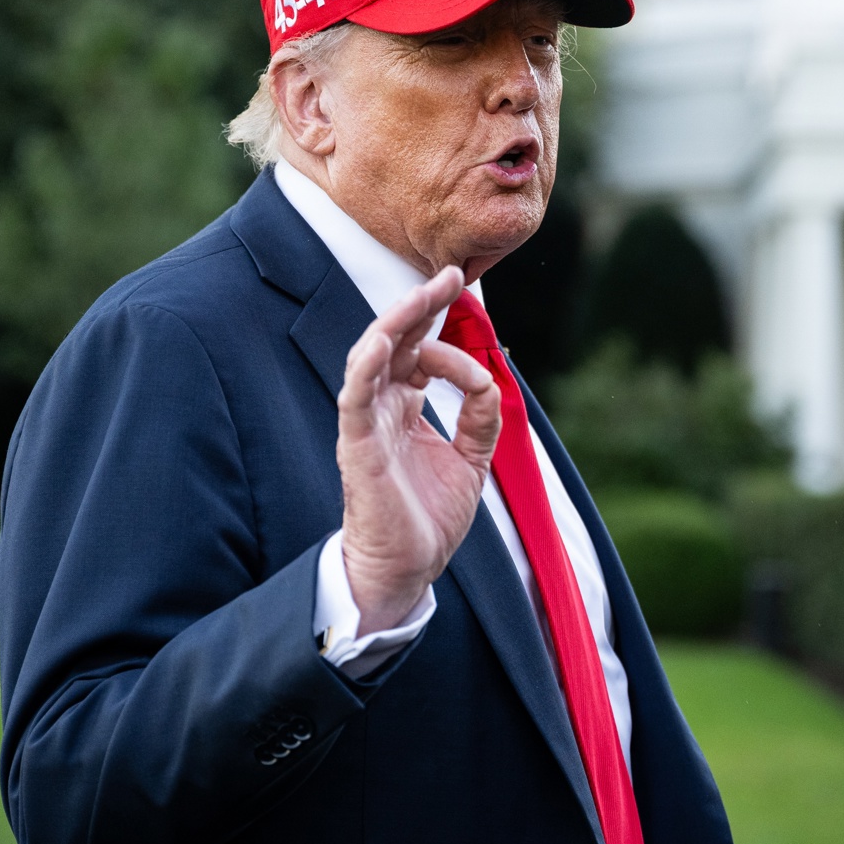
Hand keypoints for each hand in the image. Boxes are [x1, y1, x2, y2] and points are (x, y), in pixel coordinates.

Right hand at [336, 267, 501, 632]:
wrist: (408, 569)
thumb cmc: (428, 519)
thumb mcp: (470, 461)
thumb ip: (480, 419)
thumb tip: (488, 381)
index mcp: (403, 408)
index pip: (419, 352)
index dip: (443, 328)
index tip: (474, 323)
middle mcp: (381, 409)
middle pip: (395, 343)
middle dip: (420, 305)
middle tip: (450, 274)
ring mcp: (366, 426)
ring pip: (372, 359)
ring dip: (396, 324)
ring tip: (422, 294)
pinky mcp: (357, 447)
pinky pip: (355, 400)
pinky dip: (366, 369)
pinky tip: (384, 341)